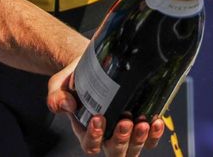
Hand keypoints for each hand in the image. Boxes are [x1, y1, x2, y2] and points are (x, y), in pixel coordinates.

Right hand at [47, 61, 165, 155]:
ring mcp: (125, 130)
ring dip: (140, 138)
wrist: (92, 63)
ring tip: (143, 123)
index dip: (94, 137)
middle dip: (121, 139)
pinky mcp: (139, 121)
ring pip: (134, 147)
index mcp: (86, 131)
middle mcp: (107, 135)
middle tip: (125, 122)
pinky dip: (154, 133)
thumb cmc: (76, 78)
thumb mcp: (59, 85)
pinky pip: (149, 137)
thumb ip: (56, 97)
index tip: (98, 118)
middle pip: (115, 150)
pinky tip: (156, 120)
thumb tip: (67, 105)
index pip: (90, 144)